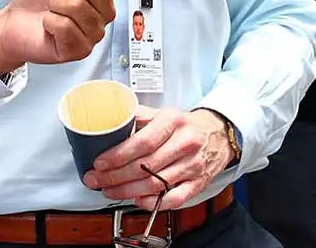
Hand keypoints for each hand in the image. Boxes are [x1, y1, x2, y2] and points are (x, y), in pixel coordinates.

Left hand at [85, 107, 232, 209]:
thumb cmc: (186, 125)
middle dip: (115, 176)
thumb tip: (109, 122)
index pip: (143, 142)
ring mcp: (193, 165)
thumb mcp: (164, 113)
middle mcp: (185, 143)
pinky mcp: (198, 183)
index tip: (100, 163)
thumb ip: (138, 117)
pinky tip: (138, 199)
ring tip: (110, 190)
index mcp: (173, 122)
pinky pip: (174, 199)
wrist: (218, 134)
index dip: (118, 155)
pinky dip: (153, 203)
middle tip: (97, 180)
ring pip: (155, 184)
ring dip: (127, 191)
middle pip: (145, 166)